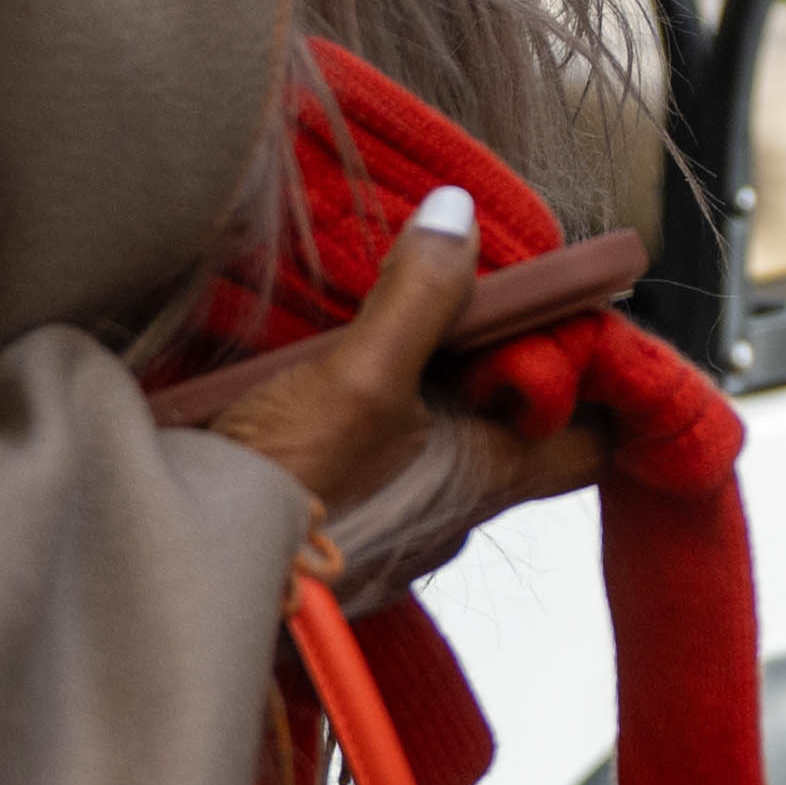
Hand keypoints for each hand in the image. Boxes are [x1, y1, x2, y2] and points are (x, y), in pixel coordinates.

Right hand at [196, 192, 609, 606]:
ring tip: (387, 317)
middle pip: (510, 427)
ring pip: (437, 438)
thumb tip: (460, 213)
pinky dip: (363, 411)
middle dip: (497, 363)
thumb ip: (419, 297)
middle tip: (467, 288)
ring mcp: (392, 525)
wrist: (180, 570)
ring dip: (421, 382)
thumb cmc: (284, 490)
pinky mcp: (332, 524)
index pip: (594, 440)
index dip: (605, 381)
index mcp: (488, 477)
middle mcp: (453, 509)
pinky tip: (322, 371)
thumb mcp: (358, 378)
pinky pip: (374, 456)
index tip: (582, 315)